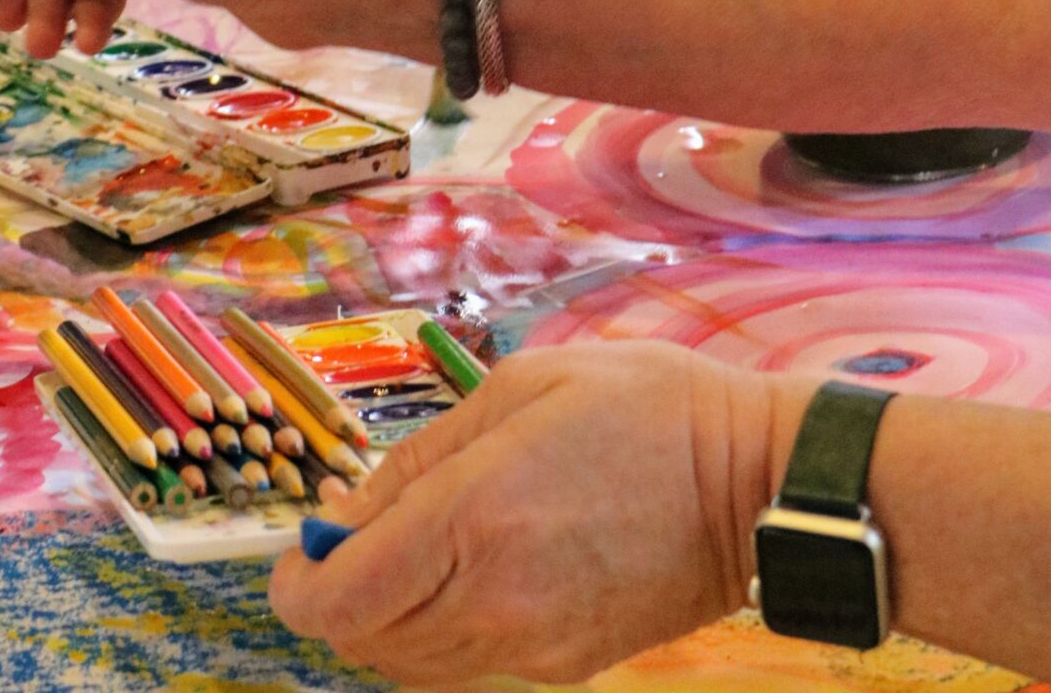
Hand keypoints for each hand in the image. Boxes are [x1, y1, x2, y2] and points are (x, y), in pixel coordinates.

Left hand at [270, 344, 779, 682]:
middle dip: (340, 592)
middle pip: (365, 640)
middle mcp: (492, 598)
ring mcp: (531, 646)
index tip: (300, 550)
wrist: (754, 485)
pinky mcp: (566, 667)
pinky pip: (467, 667)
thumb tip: (350, 512)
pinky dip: (440, 633)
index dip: (297, 584)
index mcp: (473, 518)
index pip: (341, 599)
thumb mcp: (521, 387)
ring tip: (412, 549)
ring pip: (411, 664)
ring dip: (387, 617)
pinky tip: (468, 573)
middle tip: (354, 535)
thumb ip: (424, 455)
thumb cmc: (642, 409)